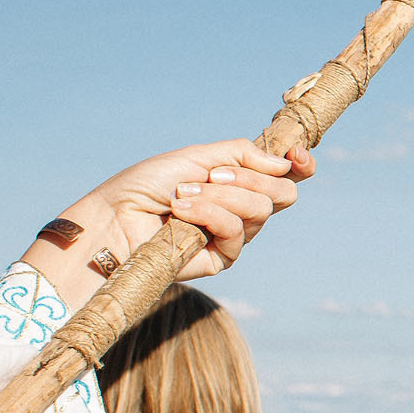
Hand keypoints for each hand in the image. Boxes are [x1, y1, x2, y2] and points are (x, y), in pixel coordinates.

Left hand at [25, 140, 315, 307]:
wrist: (113, 218)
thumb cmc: (145, 186)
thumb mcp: (196, 156)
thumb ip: (241, 154)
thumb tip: (286, 161)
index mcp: (236, 181)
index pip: (284, 176)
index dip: (300, 165)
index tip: (299, 155)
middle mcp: (240, 209)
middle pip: (281, 193)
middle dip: (252, 177)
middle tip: (215, 174)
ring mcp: (232, 235)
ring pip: (260, 209)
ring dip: (221, 195)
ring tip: (183, 194)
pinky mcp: (221, 259)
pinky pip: (236, 231)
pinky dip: (209, 214)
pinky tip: (181, 211)